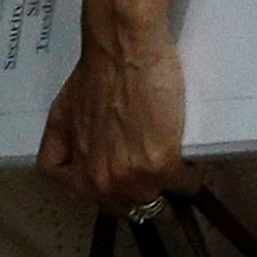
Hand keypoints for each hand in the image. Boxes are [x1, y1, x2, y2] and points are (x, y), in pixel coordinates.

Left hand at [39, 14, 202, 211]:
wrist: (123, 47)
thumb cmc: (97, 70)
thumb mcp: (64, 114)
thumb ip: (66, 144)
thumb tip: (83, 159)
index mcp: (75, 173)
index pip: (96, 203)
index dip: (115, 193)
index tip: (128, 181)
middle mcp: (99, 182)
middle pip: (130, 208)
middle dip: (143, 195)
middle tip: (156, 176)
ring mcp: (129, 178)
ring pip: (157, 204)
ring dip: (169, 189)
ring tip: (177, 170)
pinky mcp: (160, 166)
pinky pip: (185, 185)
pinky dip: (191, 176)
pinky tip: (192, 162)